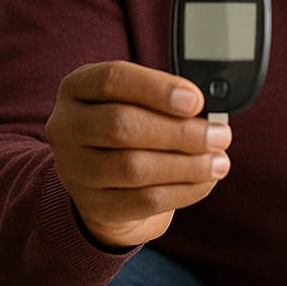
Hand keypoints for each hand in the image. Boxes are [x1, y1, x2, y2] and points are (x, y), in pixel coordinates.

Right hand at [46, 60, 230, 248]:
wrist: (103, 182)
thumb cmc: (129, 129)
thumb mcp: (136, 102)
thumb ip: (165, 100)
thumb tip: (208, 114)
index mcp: (76, 88)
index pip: (113, 79)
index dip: (157, 89)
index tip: (196, 101)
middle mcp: (66, 127)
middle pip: (121, 126)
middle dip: (179, 132)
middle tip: (219, 135)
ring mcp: (74, 170)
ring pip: (133, 167)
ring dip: (186, 165)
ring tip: (218, 161)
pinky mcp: (94, 206)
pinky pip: (143, 201)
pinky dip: (182, 191)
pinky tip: (204, 181)